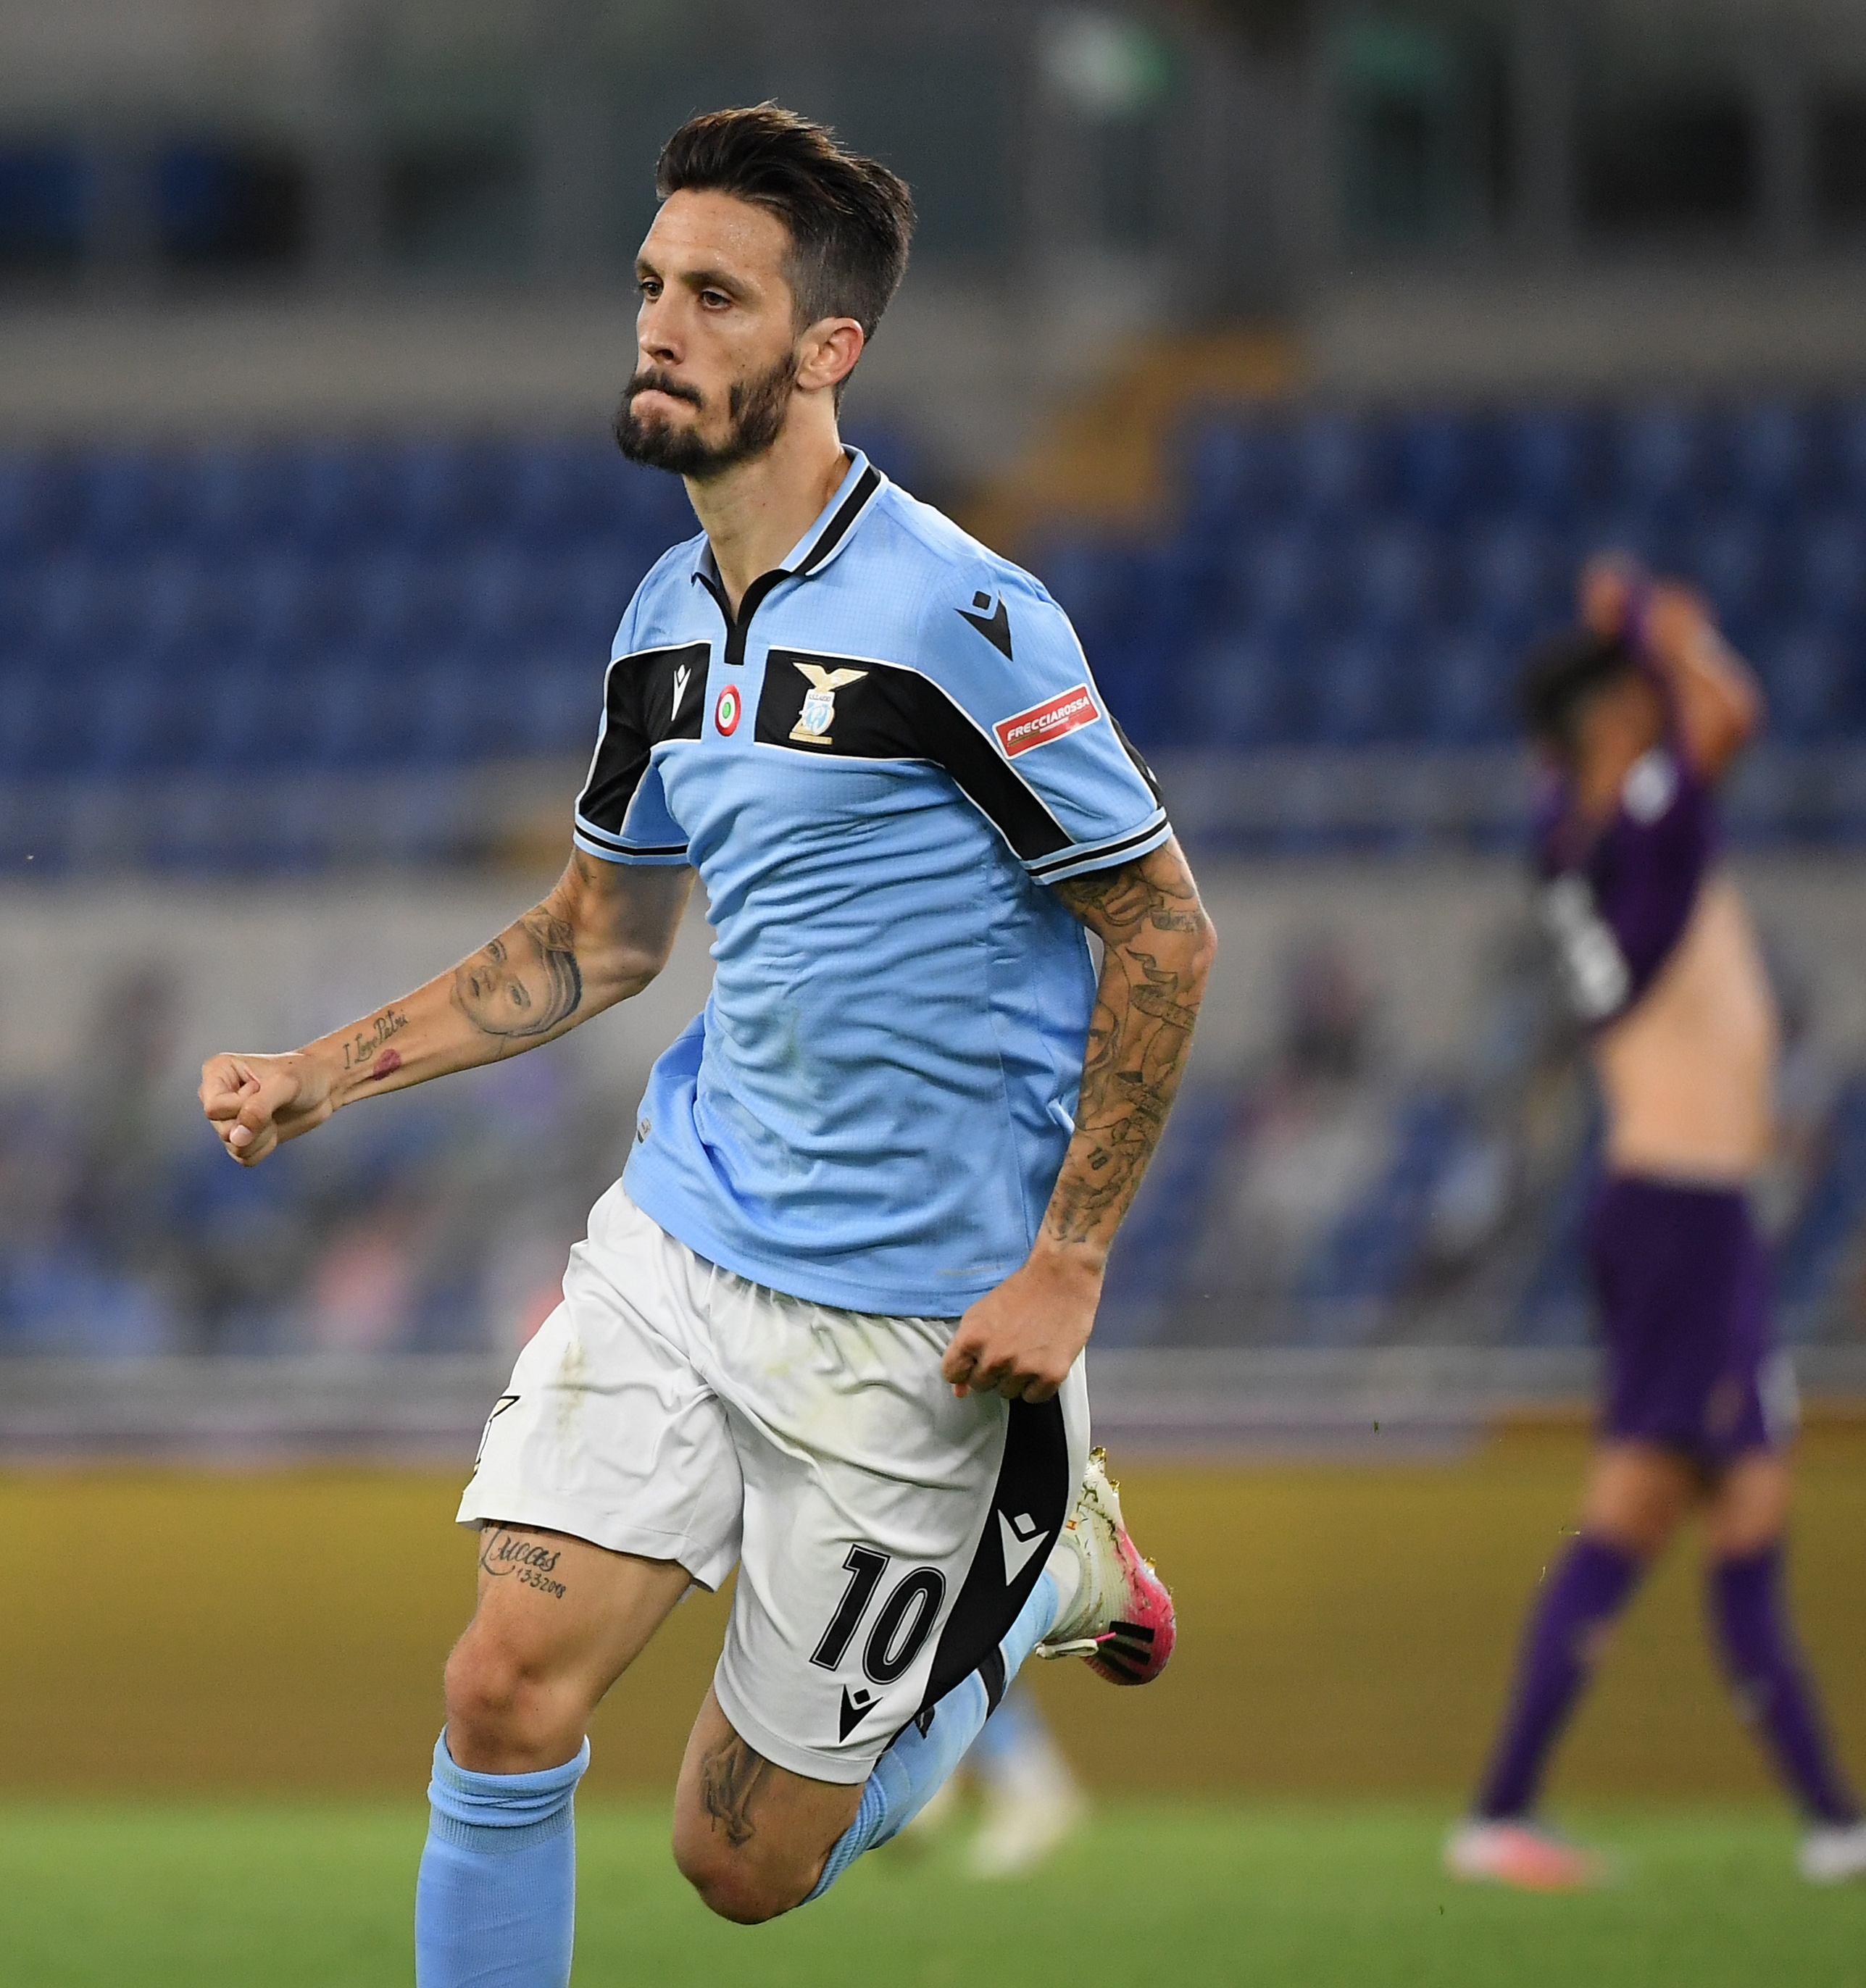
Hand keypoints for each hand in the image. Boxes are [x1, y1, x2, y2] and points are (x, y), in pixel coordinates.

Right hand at [199, 1050, 335, 1165]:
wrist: (322, 1086)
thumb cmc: (304, 1075)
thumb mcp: (284, 1085)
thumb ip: (258, 1109)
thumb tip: (236, 1138)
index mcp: (217, 1071)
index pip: (214, 1108)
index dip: (242, 1107)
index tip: (261, 1087)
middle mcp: (215, 1095)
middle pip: (223, 1130)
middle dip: (256, 1124)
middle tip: (274, 1104)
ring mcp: (226, 1117)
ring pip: (233, 1146)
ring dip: (262, 1137)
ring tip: (274, 1115)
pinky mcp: (239, 1136)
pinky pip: (244, 1157)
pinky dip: (264, 1147)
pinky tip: (274, 1127)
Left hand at [939, 1244, 1101, 1402]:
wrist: (1062, 1278)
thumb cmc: (1020, 1291)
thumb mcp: (981, 1314)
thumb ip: (964, 1352)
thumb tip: (959, 1392)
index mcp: (971, 1338)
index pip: (952, 1374)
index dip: (964, 1367)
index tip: (976, 1359)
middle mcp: (994, 1358)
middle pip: (980, 1385)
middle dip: (991, 1371)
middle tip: (1008, 1349)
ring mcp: (1023, 1369)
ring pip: (1007, 1393)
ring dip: (1014, 1379)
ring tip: (1027, 1354)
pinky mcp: (1050, 1375)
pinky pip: (1034, 1397)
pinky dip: (1037, 1385)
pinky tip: (1041, 1363)